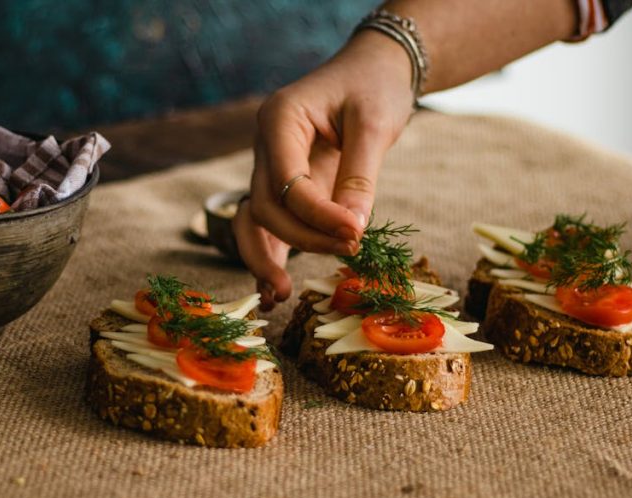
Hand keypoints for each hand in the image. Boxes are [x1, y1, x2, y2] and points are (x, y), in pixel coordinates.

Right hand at [234, 31, 415, 309]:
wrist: (374, 69)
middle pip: (266, 205)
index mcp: (279, 119)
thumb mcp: (375, 124)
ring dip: (267, 256)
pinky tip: (274, 289)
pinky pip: (268, 222)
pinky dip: (270, 254)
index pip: (286, 181)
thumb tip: (352, 231)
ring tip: (279, 295)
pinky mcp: (284, 184)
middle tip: (349, 250)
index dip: (318, 215)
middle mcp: (265, 144)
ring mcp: (270, 165)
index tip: (355, 234)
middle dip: (303, 237)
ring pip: (256, 219)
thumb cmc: (375, 85)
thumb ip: (360, 176)